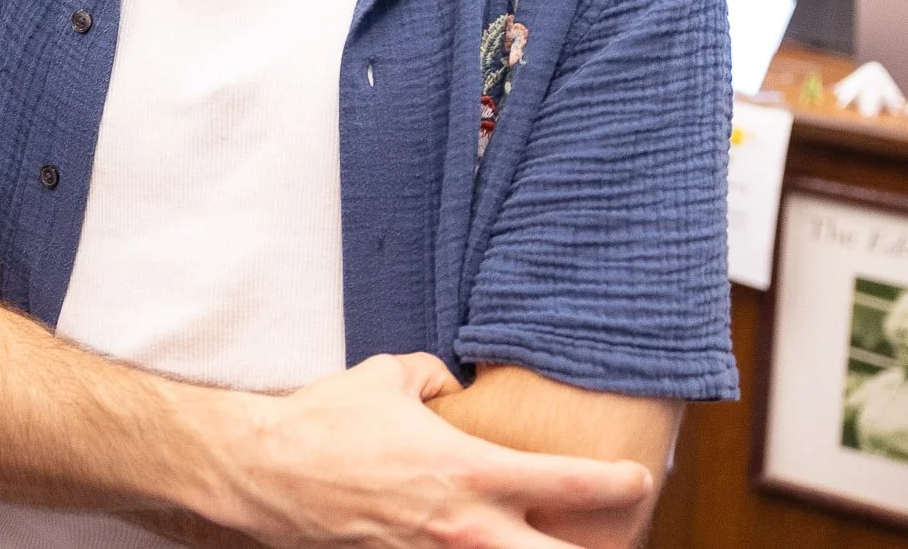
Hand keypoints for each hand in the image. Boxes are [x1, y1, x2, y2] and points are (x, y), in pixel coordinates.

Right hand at [191, 354, 651, 548]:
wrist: (269, 471)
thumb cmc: (328, 420)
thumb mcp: (388, 375)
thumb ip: (434, 377)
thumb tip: (450, 387)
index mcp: (472, 471)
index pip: (572, 484)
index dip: (619, 483)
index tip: (639, 479)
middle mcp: (468, 526)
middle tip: (622, 534)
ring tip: (555, 539)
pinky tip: (482, 544)